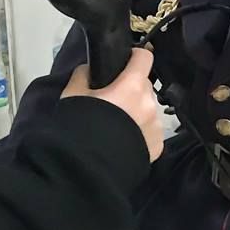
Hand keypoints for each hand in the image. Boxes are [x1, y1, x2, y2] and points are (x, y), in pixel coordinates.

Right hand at [60, 46, 165, 162]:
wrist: (81, 171)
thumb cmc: (76, 129)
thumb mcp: (72, 96)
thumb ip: (83, 76)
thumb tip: (90, 69)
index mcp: (132, 86)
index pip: (144, 58)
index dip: (134, 57)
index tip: (126, 62)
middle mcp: (149, 103)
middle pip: (145, 86)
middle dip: (131, 89)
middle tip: (112, 102)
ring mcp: (156, 126)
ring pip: (148, 109)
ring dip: (137, 112)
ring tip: (116, 126)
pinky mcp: (157, 146)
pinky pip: (150, 132)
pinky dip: (140, 133)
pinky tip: (122, 142)